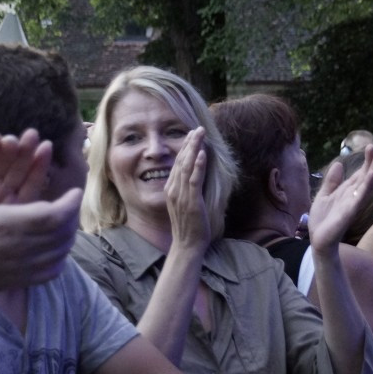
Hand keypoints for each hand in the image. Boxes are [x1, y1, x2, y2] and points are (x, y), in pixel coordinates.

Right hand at [0, 123, 82, 295]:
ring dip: (68, 234)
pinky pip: (51, 271)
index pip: (54, 215)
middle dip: (72, 215)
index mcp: (5, 224)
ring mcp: (19, 269)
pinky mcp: (17, 282)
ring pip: (60, 252)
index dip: (70, 203)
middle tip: (71, 201)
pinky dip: (60, 257)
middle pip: (62, 233)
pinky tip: (56, 245)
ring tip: (66, 218)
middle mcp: (18, 248)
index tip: (74, 191)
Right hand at [166, 127, 210, 252]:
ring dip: (193, 148)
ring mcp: (181, 195)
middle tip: (197, 128)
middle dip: (189, 143)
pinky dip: (197, 165)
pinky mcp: (191, 202)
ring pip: (186, 166)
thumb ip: (187, 190)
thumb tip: (194, 178)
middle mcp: (173, 190)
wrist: (187, 245)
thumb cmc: (189, 227)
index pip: (177, 163)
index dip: (184, 148)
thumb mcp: (185, 204)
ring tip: (200, 134)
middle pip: (180, 161)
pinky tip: (202, 153)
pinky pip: (194, 180)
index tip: (192, 135)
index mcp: (171, 189)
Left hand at [308, 145, 372, 252]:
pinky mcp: (351, 210)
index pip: (358, 174)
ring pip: (366, 183)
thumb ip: (331, 181)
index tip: (372, 147)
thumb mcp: (324, 195)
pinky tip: (372, 175)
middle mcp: (353, 195)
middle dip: (371, 162)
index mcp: (346, 191)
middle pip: (364, 176)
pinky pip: (360, 196)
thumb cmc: (322, 220)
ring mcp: (353, 202)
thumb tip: (338, 163)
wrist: (319, 239)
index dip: (365, 161)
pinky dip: (366, 185)